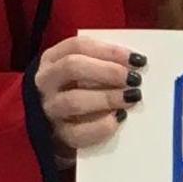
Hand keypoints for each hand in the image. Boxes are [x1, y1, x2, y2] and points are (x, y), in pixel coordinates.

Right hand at [35, 37, 144, 159]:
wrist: (55, 128)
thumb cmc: (77, 91)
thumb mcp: (82, 71)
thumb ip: (101, 63)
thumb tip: (136, 64)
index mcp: (52, 59)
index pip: (78, 46)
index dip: (109, 50)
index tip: (136, 59)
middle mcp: (46, 82)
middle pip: (72, 67)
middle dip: (108, 71)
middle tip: (134, 78)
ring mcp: (51, 109)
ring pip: (74, 101)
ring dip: (107, 97)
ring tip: (131, 97)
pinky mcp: (60, 136)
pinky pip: (79, 133)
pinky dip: (102, 126)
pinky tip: (119, 119)